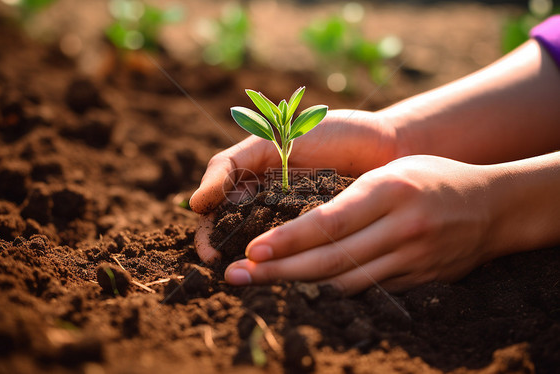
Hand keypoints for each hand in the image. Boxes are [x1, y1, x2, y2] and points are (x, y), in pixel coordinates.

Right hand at [192, 109, 398, 262]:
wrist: (387, 143)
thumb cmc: (329, 133)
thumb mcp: (271, 139)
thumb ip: (232, 165)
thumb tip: (194, 205)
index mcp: (253, 185)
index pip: (217, 215)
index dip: (209, 236)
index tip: (212, 254)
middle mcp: (271, 208)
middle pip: (239, 239)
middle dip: (232, 258)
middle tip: (234, 274)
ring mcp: (298, 225)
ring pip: (269, 252)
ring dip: (262, 266)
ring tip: (259, 278)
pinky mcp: (326, 240)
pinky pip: (304, 257)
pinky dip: (295, 266)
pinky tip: (292, 274)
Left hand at [223, 155, 498, 294]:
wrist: (492, 206)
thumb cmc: (432, 178)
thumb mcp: (390, 172)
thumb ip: (349, 198)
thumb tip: (300, 227)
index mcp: (389, 191)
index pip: (329, 222)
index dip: (287, 241)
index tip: (253, 252)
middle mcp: (401, 228)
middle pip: (331, 260)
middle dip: (279, 272)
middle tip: (239, 277)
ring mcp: (413, 258)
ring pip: (346, 283)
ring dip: (301, 287)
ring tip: (264, 284)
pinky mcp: (420, 280)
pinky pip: (369, 291)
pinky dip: (334, 293)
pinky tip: (306, 291)